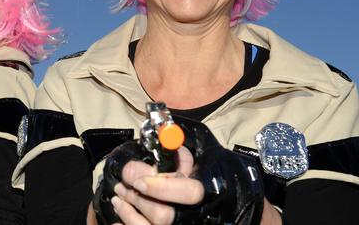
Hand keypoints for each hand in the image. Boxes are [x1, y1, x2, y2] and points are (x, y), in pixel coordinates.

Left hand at [101, 118, 264, 224]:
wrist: (239, 213)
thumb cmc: (222, 179)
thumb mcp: (211, 159)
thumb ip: (185, 154)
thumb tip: (159, 143)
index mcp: (211, 192)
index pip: (188, 193)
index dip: (160, 187)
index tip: (138, 179)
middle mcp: (198, 217)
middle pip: (163, 216)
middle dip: (138, 199)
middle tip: (123, 184)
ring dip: (129, 211)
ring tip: (119, 196)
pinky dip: (128, 224)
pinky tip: (122, 214)